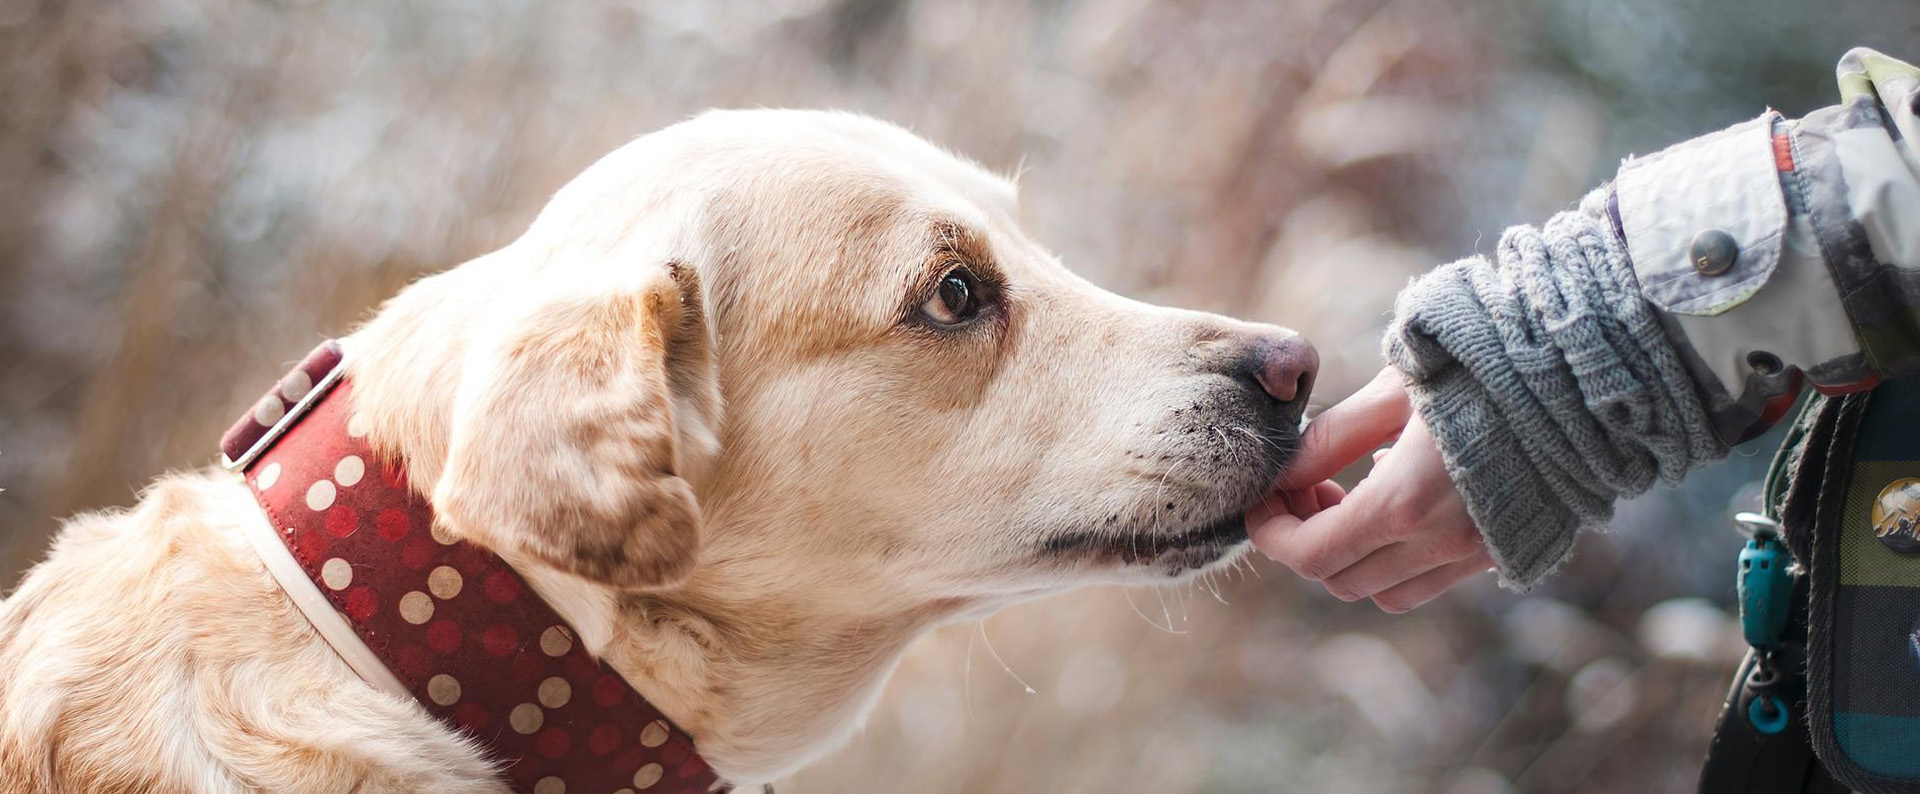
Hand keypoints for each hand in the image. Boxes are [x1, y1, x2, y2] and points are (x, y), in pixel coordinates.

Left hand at [1247, 368, 1493, 611]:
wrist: (1585, 375)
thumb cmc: (1484, 365)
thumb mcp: (1394, 389)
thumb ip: (1332, 437)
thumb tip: (1284, 471)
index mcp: (1405, 502)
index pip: (1310, 553)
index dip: (1271, 532)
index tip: (1261, 499)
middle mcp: (1441, 543)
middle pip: (1339, 579)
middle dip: (1305, 540)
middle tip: (1305, 486)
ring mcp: (1476, 554)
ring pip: (1383, 591)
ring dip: (1350, 556)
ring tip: (1347, 494)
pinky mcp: (1502, 551)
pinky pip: (1429, 580)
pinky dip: (1395, 559)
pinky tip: (1398, 499)